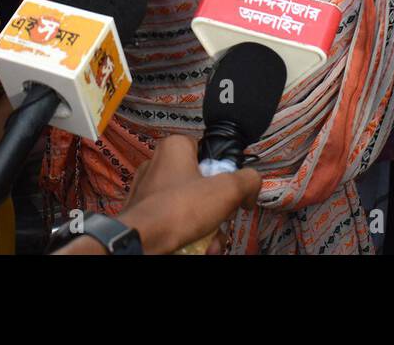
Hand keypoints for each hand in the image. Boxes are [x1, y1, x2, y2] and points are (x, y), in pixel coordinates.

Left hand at [58, 135, 261, 254]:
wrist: (140, 240)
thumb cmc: (181, 208)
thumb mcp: (227, 190)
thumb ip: (248, 181)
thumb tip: (253, 185)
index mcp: (174, 146)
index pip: (209, 151)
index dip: (224, 173)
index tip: (231, 193)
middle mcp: (157, 163)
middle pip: (200, 183)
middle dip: (217, 210)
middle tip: (222, 222)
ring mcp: (146, 189)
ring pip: (187, 205)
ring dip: (206, 226)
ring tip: (210, 243)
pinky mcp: (141, 212)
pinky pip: (171, 219)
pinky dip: (186, 232)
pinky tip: (195, 246)